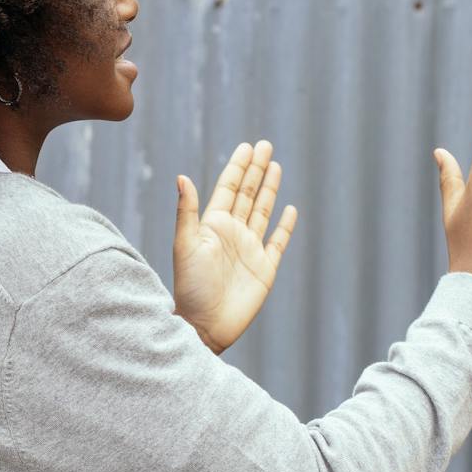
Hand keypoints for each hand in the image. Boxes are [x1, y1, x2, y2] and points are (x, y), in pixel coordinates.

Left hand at [173, 140, 298, 353]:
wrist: (205, 326)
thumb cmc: (190, 288)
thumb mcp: (185, 246)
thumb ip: (187, 212)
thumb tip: (181, 177)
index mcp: (213, 226)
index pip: (228, 188)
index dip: (238, 167)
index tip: (246, 147)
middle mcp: (232, 234)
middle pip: (248, 194)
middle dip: (256, 170)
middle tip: (265, 144)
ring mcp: (250, 250)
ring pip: (263, 212)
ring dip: (269, 189)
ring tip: (275, 166)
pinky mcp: (265, 268)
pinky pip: (278, 241)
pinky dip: (285, 225)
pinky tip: (290, 209)